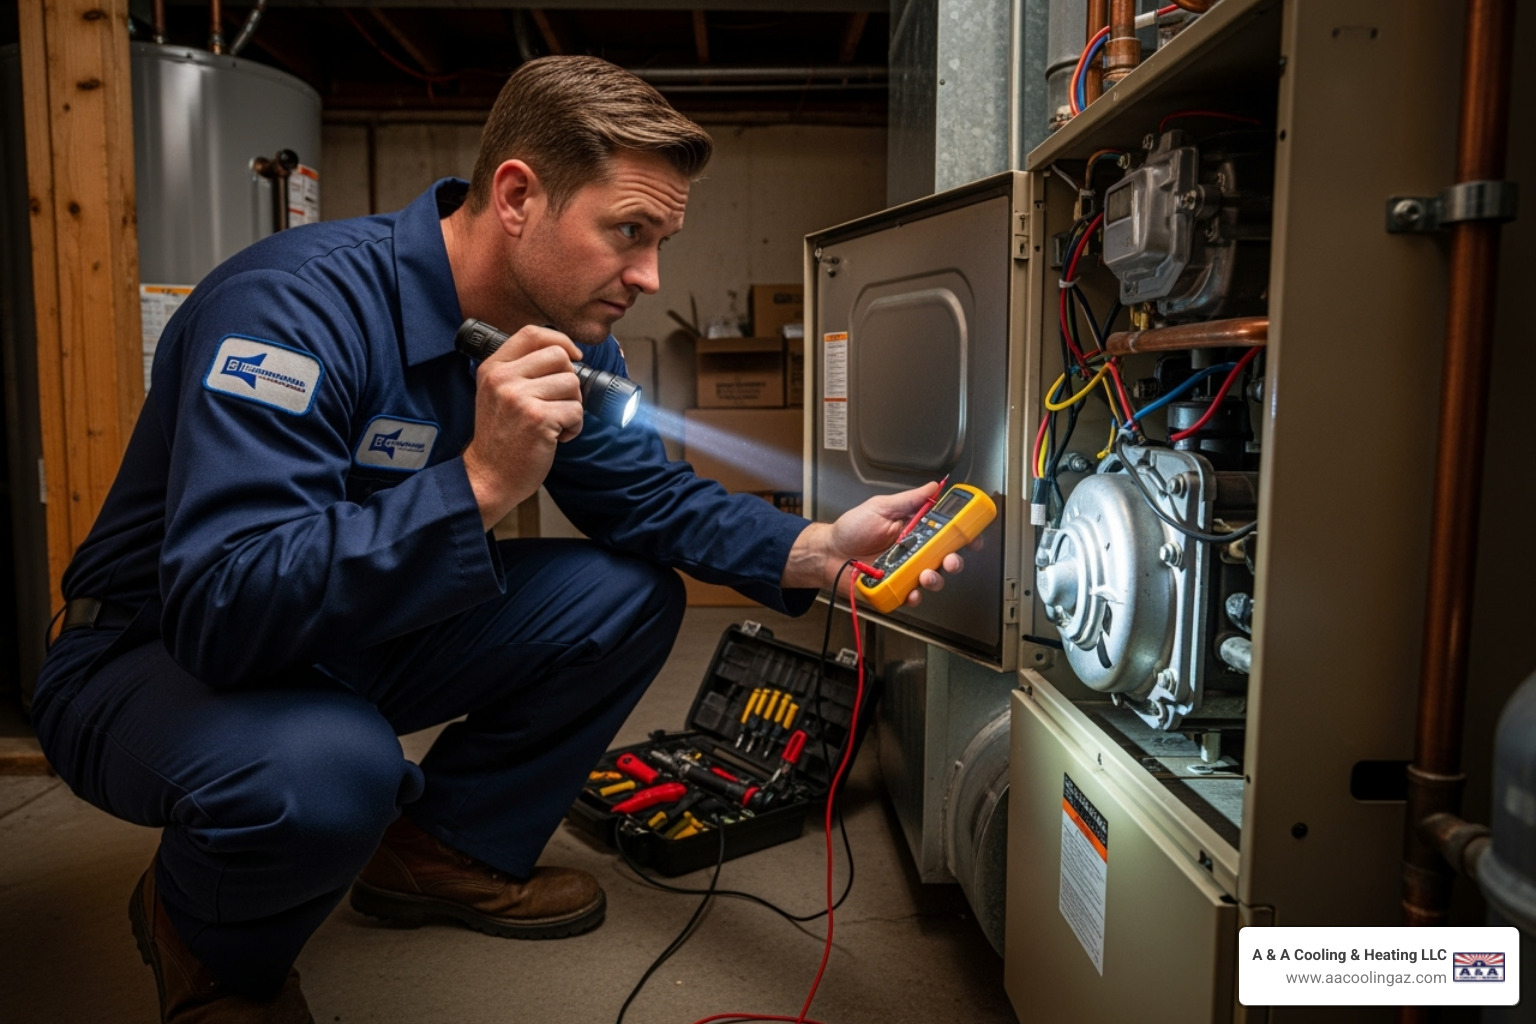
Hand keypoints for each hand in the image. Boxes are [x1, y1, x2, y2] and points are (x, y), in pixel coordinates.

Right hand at [461, 325, 585, 528]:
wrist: (488, 476)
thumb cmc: (500, 437)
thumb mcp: (497, 393)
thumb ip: (521, 370)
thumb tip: (565, 353)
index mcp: (493, 367)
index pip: (532, 333)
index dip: (560, 340)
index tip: (573, 355)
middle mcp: (503, 378)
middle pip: (559, 357)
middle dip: (570, 380)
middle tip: (558, 403)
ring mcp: (519, 398)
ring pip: (572, 384)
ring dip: (573, 407)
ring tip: (555, 423)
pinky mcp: (538, 419)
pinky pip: (576, 411)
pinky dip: (574, 427)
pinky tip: (557, 438)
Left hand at [782, 482, 966, 603]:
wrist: (828, 553)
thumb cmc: (851, 529)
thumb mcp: (880, 506)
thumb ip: (909, 500)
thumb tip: (934, 486)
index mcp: (914, 530)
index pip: (946, 532)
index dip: (962, 535)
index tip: (972, 536)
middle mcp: (914, 552)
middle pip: (945, 558)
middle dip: (955, 560)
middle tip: (951, 559)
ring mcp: (905, 571)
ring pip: (933, 579)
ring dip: (935, 579)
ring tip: (926, 574)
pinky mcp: (895, 588)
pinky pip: (912, 596)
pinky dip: (915, 596)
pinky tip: (912, 591)